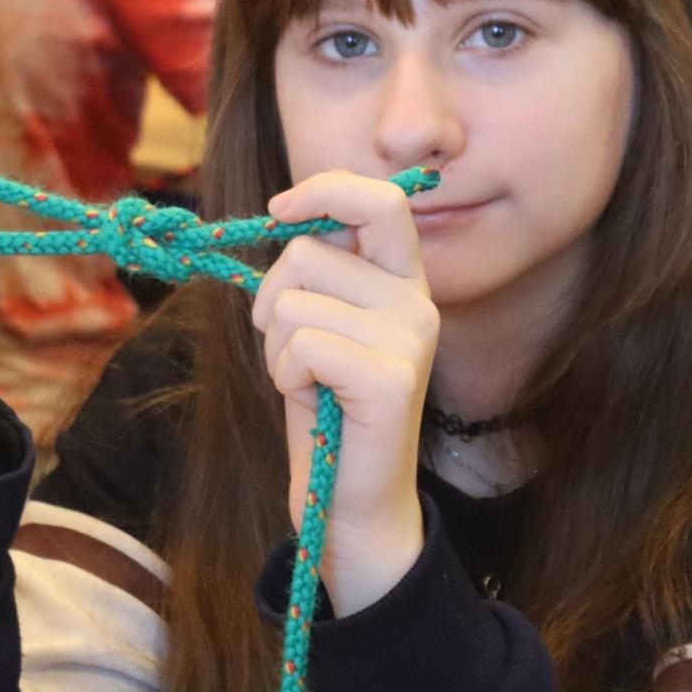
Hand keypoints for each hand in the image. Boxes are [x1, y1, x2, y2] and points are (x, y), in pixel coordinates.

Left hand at [252, 170, 437, 615]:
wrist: (349, 502)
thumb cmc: (327, 409)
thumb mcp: (322, 324)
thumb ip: (320, 271)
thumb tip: (288, 215)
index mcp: (404, 280)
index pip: (381, 200)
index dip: (325, 190)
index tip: (279, 210)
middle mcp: (418, 302)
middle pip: (308, 252)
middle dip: (273, 297)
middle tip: (292, 348)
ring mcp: (410, 339)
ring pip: (293, 300)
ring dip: (277, 346)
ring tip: (309, 382)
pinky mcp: (391, 378)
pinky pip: (301, 344)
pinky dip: (286, 374)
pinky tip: (314, 401)